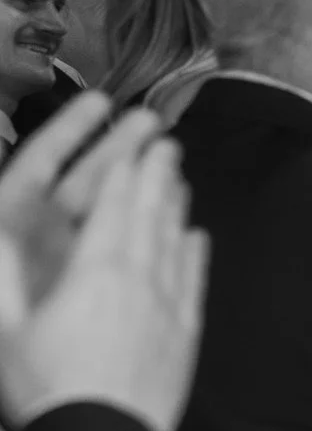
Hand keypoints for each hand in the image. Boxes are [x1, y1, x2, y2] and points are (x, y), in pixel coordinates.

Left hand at [0, 93, 166, 307]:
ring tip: (172, 158)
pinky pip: (122, 244)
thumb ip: (6, 240)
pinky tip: (174, 208)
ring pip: (107, 211)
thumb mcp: (0, 269)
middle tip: (154, 120)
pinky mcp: (92, 287)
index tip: (102, 100)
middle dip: (118, 147)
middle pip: (82, 180)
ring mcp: (68, 262)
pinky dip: (147, 224)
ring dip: (138, 182)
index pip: (41, 162)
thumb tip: (4, 201)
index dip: (68, 129)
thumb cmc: (8, 330)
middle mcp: (41, 237)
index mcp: (12, 222)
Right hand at [0, 126, 208, 430]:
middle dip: (157, 178)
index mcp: (95, 274)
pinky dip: (196, 255)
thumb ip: (5, 275)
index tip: (132, 148)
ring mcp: (168, 308)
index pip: (113, 211)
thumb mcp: (8, 328)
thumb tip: (2, 230)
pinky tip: (196, 237)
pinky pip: (194, 283)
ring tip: (180, 180)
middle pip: (151, 218)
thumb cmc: (45, 388)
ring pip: (176, 245)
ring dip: (177, 208)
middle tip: (166, 145)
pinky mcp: (185, 336)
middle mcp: (140, 282)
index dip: (124, 176)